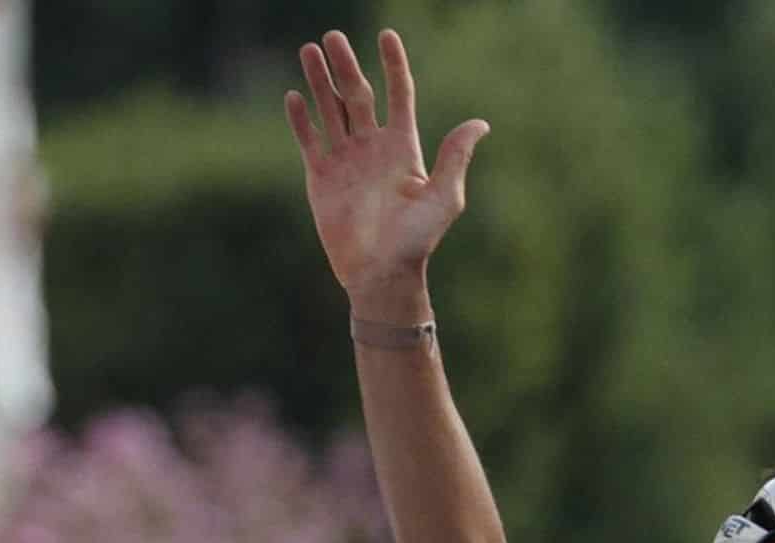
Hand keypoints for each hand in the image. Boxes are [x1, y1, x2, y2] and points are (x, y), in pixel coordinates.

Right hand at [285, 30, 488, 315]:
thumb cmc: (416, 241)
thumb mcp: (444, 198)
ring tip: (308, 50)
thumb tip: (480, 124)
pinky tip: (294, 96)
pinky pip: (310, 140)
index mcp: (404, 148)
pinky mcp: (321, 178)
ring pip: (330, 110)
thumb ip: (456, 158)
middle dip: (345, 65)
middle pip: (357, 95)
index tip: (387, 35)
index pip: (399, 95)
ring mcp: (346, 161)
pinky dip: (301, 119)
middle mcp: (373, 148)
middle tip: (331, 36)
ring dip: (319, 81)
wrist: (381, 274)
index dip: (394, 65)